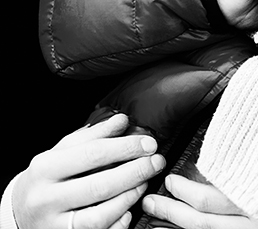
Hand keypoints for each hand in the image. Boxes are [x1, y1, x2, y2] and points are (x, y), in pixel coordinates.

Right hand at [12, 113, 165, 228]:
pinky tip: (129, 209)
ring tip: (144, 183)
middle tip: (156, 162)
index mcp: (45, 168)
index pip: (92, 154)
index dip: (126, 148)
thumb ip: (94, 136)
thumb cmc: (47, 179)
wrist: (20, 212)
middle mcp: (46, 198)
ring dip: (129, 197)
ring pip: (101, 215)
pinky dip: (119, 221)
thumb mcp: (63, 152)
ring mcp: (55, 224)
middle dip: (135, 172)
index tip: (148, 144)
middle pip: (100, 185)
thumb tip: (122, 121)